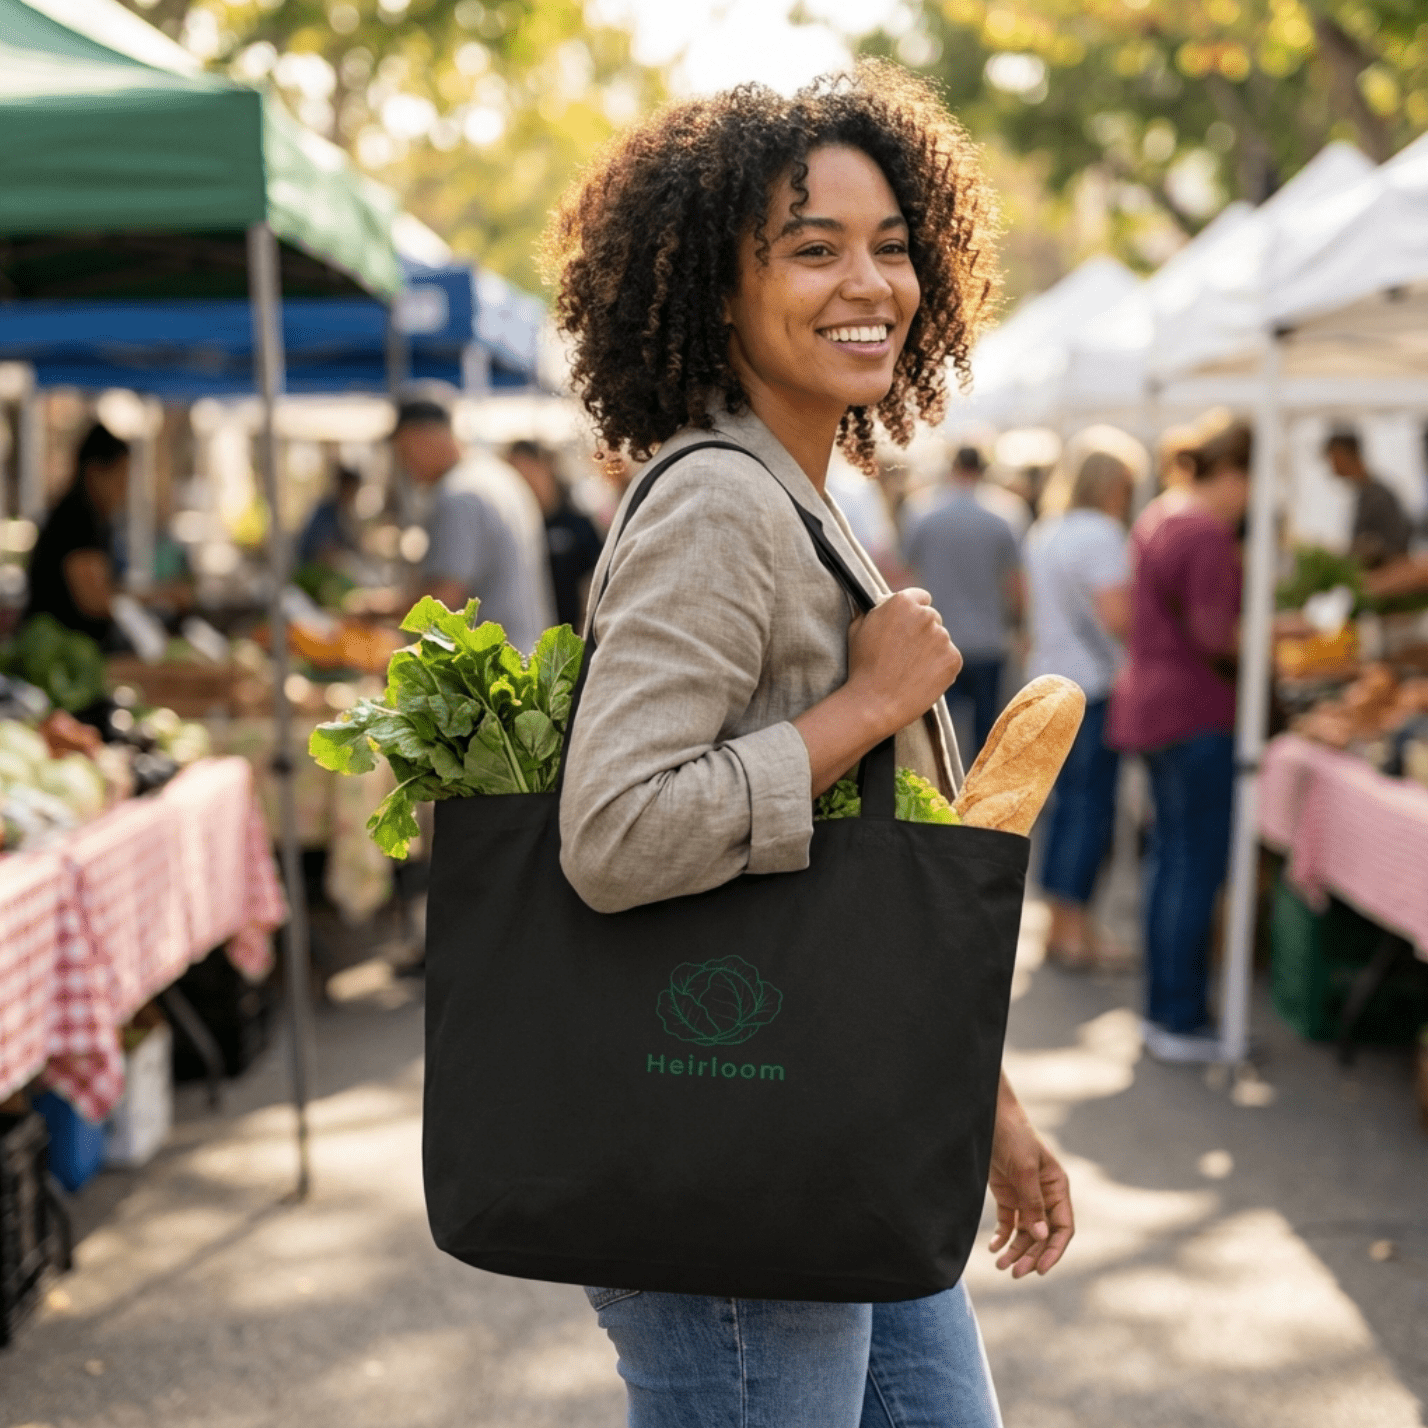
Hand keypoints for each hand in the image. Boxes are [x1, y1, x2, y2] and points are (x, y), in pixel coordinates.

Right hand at [845, 588, 960, 739]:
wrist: (874, 702)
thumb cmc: (861, 666)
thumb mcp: (857, 628)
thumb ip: (875, 611)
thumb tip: (881, 603)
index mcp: (903, 602)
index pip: (920, 597)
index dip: (913, 612)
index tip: (908, 625)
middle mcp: (926, 615)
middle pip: (932, 618)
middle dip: (922, 631)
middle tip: (905, 653)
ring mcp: (943, 637)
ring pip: (940, 640)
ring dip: (930, 650)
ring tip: (909, 670)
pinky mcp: (953, 658)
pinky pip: (949, 658)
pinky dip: (939, 667)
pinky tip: (920, 678)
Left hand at [987, 1075, 1073, 1277]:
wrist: (989, 1116)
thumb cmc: (1013, 1137)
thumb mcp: (1025, 1170)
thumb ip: (1033, 1204)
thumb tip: (1041, 1237)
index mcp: (1057, 1188)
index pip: (1062, 1228)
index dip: (1053, 1250)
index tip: (1040, 1270)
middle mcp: (1044, 1195)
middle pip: (1042, 1234)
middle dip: (1030, 1254)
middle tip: (1014, 1272)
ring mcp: (1025, 1195)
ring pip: (1026, 1232)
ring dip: (1015, 1250)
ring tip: (1001, 1265)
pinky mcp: (1007, 1193)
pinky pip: (1009, 1222)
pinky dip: (1003, 1236)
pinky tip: (993, 1248)